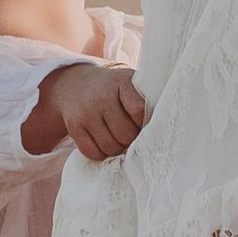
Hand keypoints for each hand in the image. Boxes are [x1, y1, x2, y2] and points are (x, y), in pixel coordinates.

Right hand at [36, 58, 152, 162]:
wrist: (76, 84)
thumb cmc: (113, 88)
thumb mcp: (129, 82)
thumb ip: (144, 97)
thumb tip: (163, 124)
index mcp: (121, 82)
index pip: (139, 111)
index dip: (144, 124)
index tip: (144, 124)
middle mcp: (102, 96)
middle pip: (125, 134)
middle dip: (131, 139)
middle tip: (131, 135)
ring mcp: (86, 112)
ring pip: (110, 146)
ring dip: (117, 149)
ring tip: (119, 139)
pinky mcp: (74, 127)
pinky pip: (92, 152)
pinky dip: (101, 154)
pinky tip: (104, 144)